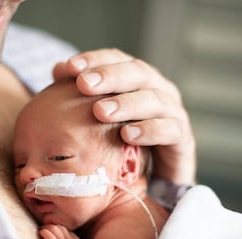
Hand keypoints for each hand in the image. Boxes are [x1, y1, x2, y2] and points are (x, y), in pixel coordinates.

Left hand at [39, 224, 82, 238]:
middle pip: (59, 227)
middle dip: (50, 227)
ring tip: (41, 234)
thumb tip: (51, 233)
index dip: (56, 230)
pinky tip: (40, 236)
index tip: (50, 234)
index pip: (65, 228)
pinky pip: (48, 234)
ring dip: (45, 229)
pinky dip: (42, 233)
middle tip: (43, 232)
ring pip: (53, 228)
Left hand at [53, 48, 195, 183]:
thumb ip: (83, 94)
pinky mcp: (183, 139)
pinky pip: (170, 130)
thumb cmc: (123, 141)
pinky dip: (150, 130)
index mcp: (138, 80)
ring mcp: (173, 112)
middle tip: (84, 85)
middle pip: (138, 73)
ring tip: (100, 112)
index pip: (117, 59)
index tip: (69, 68)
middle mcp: (158, 89)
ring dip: (126, 103)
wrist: (156, 176)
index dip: (94, 60)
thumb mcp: (101, 116)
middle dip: (110, 77)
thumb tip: (58, 70)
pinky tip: (127, 134)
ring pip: (154, 99)